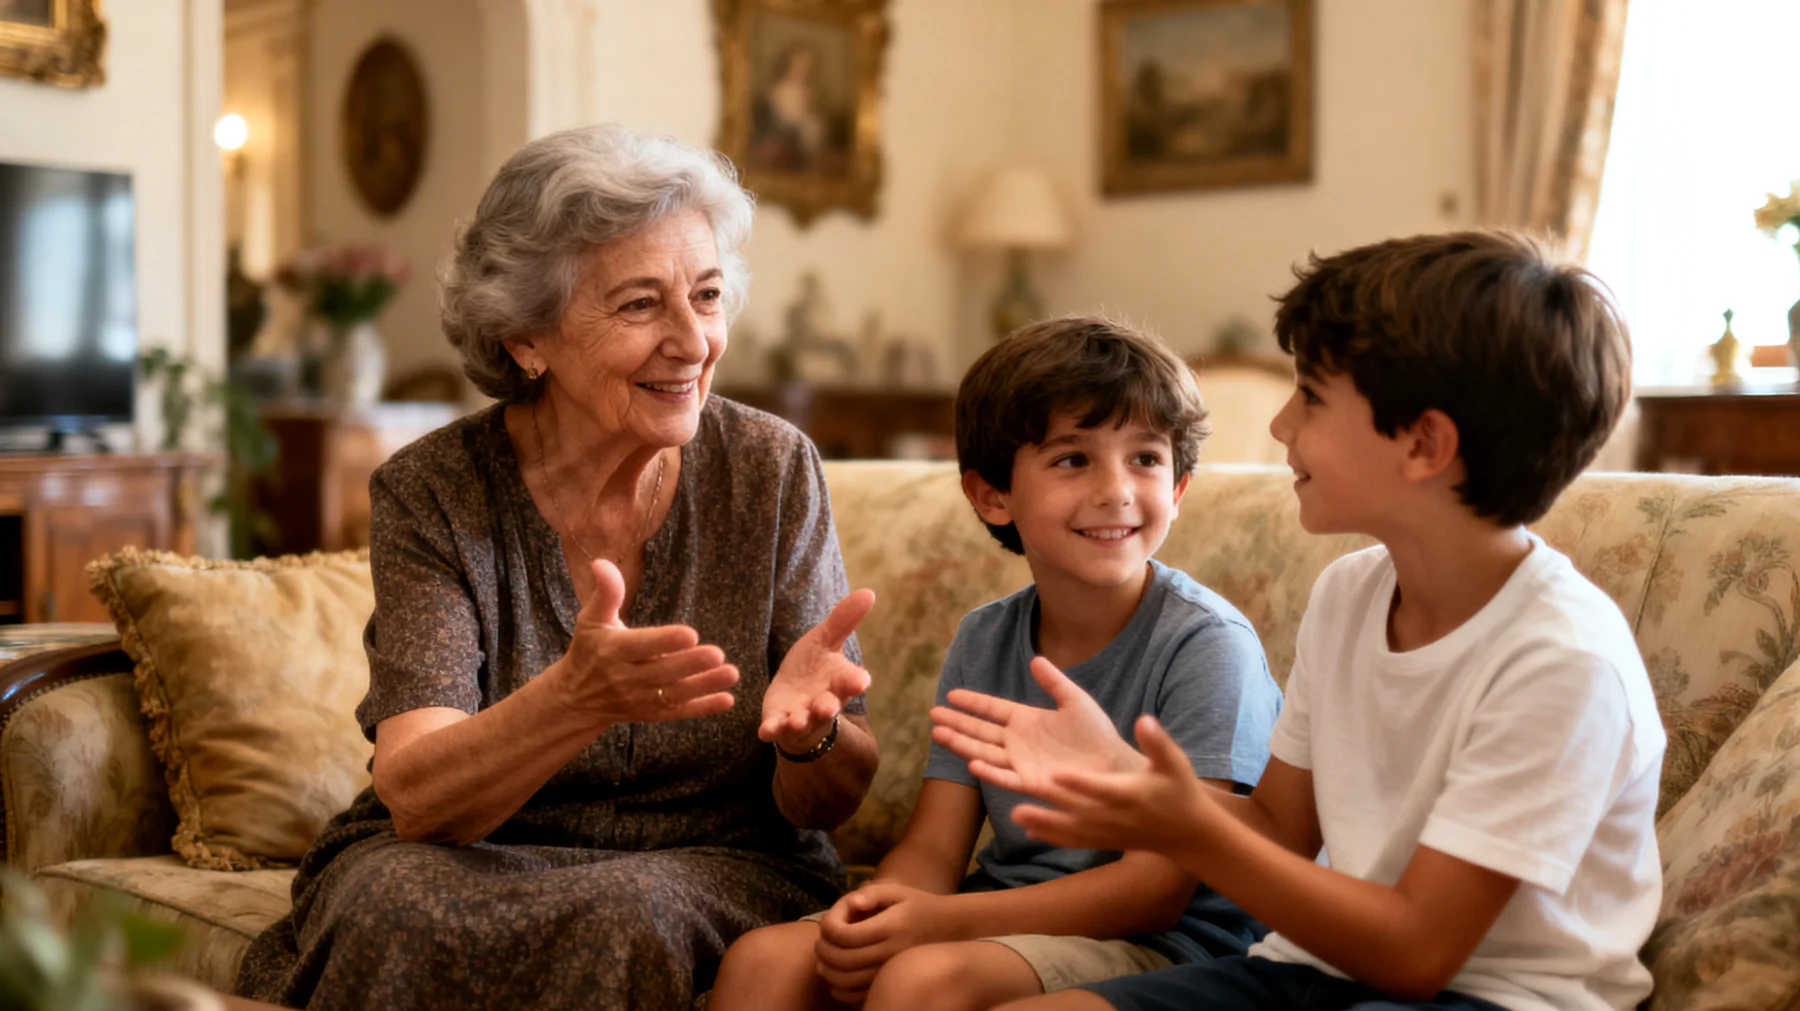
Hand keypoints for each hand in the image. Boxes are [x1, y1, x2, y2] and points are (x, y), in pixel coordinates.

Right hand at [557, 559, 738, 724]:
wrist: (576, 700)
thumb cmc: (589, 651)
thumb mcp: (592, 620)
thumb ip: (605, 593)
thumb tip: (601, 563)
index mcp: (614, 651)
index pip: (641, 646)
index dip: (665, 641)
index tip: (690, 634)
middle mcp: (626, 678)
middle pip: (662, 672)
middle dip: (690, 664)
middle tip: (718, 654)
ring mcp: (640, 699)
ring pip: (674, 694)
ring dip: (704, 686)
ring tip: (731, 674)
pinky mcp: (651, 714)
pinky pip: (678, 713)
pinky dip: (702, 708)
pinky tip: (727, 699)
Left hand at [761, 589, 875, 751]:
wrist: (794, 694)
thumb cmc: (814, 666)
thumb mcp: (825, 639)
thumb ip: (844, 620)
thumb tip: (869, 592)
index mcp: (839, 680)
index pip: (851, 680)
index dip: (856, 681)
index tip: (861, 681)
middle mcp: (823, 701)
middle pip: (829, 705)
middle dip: (828, 707)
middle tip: (828, 706)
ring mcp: (802, 714)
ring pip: (804, 721)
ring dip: (800, 721)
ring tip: (797, 721)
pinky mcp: (779, 722)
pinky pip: (776, 729)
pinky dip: (772, 730)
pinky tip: (765, 730)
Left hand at [813, 883, 953, 1002]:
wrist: (950, 930)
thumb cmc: (918, 906)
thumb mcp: (897, 891)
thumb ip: (872, 893)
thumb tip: (851, 902)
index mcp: (890, 927)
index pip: (845, 934)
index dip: (828, 927)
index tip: (829, 920)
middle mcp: (890, 952)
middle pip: (842, 959)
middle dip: (822, 949)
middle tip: (819, 941)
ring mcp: (891, 973)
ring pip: (847, 981)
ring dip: (827, 971)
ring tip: (823, 959)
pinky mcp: (891, 985)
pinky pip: (858, 996)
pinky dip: (840, 991)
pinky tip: (836, 979)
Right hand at [929, 656, 1145, 797]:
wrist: (1114, 766)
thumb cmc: (1098, 734)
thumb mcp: (1075, 701)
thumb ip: (1054, 682)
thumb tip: (1036, 658)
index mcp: (1027, 719)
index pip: (992, 709)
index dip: (972, 702)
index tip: (950, 693)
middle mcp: (1018, 741)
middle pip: (980, 731)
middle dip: (956, 722)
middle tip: (932, 714)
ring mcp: (1021, 762)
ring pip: (984, 752)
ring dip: (961, 744)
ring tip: (938, 733)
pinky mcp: (1030, 782)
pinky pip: (1005, 777)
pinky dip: (989, 771)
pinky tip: (971, 762)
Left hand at [1009, 714, 1218, 856]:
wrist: (1187, 833)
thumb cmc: (1178, 791)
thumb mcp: (1174, 762)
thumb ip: (1157, 742)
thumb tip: (1144, 719)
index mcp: (1128, 794)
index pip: (1101, 787)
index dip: (1079, 781)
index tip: (1056, 773)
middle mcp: (1114, 816)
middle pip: (1077, 811)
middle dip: (1049, 803)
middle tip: (1022, 792)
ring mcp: (1107, 832)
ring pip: (1070, 829)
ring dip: (1043, 823)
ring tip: (1016, 815)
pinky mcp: (1103, 841)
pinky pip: (1075, 841)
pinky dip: (1053, 838)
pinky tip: (1030, 834)